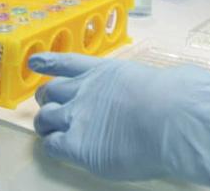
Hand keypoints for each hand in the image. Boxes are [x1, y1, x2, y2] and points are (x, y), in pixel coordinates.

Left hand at [29, 52, 209, 189]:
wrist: (170, 117)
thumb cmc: (174, 96)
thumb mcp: (154, 76)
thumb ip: (141, 82)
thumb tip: (153, 88)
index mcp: (104, 72)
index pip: (69, 63)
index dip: (49, 62)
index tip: (35, 61)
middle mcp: (85, 91)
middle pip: (51, 91)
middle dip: (48, 98)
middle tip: (50, 106)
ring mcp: (76, 116)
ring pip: (45, 117)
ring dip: (46, 122)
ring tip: (49, 129)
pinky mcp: (75, 144)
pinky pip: (52, 144)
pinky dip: (53, 145)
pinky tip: (58, 147)